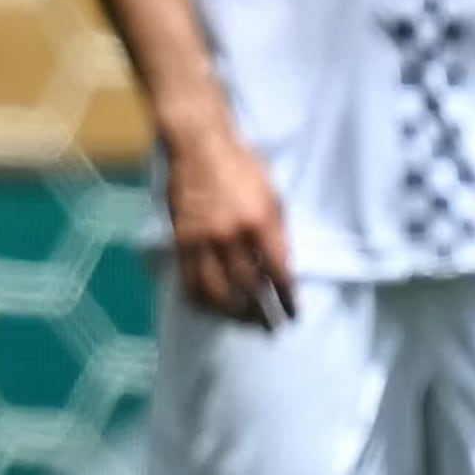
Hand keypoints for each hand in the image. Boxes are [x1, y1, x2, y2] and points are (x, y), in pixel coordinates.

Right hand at [159, 121, 299, 328]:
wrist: (198, 147)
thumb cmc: (242, 166)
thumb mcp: (272, 195)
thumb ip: (277, 232)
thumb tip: (280, 266)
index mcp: (259, 222)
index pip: (277, 271)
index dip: (286, 297)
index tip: (293, 313)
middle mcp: (231, 236)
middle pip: (248, 287)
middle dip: (261, 312)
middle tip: (270, 327)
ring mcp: (202, 241)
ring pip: (216, 290)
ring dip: (232, 312)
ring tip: (242, 321)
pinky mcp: (182, 241)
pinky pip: (189, 280)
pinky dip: (202, 300)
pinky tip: (211, 307)